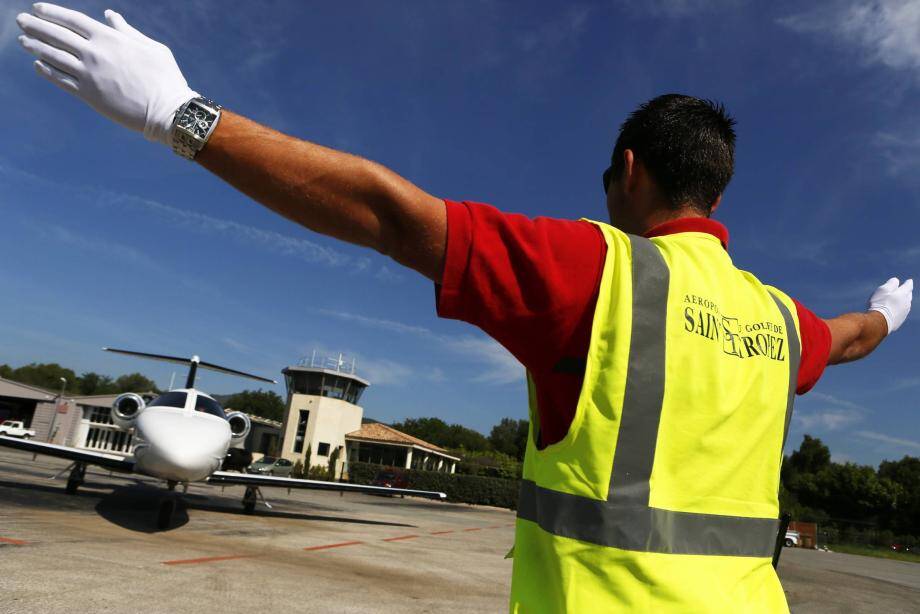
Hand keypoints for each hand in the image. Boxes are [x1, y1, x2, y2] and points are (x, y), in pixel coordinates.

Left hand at [16, 3, 196, 144]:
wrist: (167, 111)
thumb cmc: (165, 78)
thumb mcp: (152, 48)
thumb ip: (127, 31)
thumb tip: (110, 16)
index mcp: (110, 38)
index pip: (72, 20)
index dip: (52, 12)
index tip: (37, 9)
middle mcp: (95, 54)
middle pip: (57, 35)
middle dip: (35, 26)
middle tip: (21, 20)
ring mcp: (89, 75)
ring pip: (54, 56)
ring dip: (35, 46)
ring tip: (22, 40)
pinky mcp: (89, 95)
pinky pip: (61, 80)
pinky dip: (47, 70)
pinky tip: (38, 64)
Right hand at [867, 277, 912, 333]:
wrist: (879, 322)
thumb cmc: (880, 304)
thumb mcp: (883, 289)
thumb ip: (891, 283)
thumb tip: (896, 281)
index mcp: (903, 294)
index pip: (908, 286)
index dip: (908, 283)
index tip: (909, 281)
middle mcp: (906, 302)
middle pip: (909, 295)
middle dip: (907, 292)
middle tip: (906, 290)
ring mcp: (904, 312)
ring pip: (906, 304)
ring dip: (903, 302)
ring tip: (899, 301)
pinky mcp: (900, 320)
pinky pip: (902, 312)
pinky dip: (899, 310)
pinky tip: (894, 311)